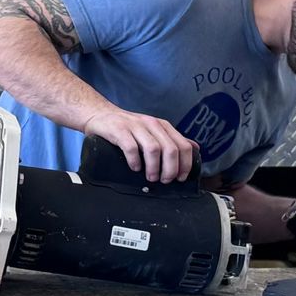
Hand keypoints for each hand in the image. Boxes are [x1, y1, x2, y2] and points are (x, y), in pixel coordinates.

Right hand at [83, 109, 197, 183]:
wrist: (100, 115)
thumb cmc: (127, 128)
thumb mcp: (152, 131)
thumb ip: (172, 139)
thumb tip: (195, 148)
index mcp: (163, 126)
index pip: (183, 146)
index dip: (185, 164)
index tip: (180, 178)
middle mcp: (151, 124)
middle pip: (170, 149)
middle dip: (170, 169)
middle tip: (164, 180)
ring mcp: (135, 126)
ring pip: (153, 149)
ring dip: (154, 167)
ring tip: (151, 177)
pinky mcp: (118, 130)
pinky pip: (131, 147)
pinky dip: (135, 161)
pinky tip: (134, 168)